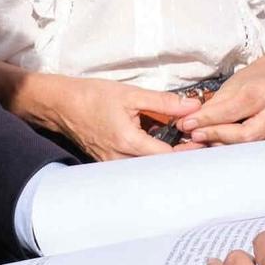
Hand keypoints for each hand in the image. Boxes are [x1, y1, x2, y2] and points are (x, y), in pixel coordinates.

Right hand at [34, 74, 201, 160]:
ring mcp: (113, 165)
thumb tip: (193, 106)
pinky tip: (160, 148)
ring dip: (166, 160)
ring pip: (148, 170)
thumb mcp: (130, 94)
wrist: (61, 105)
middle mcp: (120, 160)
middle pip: (160, 168)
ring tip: (182, 146)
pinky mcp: (109, 164)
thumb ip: (164, 102)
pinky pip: (136, 167)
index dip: (189, 151)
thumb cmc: (92, 96)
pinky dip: (151, 160)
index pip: (168, 157)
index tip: (202, 141)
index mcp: (128, 142)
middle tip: (197, 144)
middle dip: (181, 158)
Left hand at [175, 60, 264, 144]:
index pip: (232, 111)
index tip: (187, 124)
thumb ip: (212, 105)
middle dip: (215, 136)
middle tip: (194, 136)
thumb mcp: (231, 85)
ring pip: (249, 145)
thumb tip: (190, 123)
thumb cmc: (254, 80)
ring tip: (204, 140)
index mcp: (264, 92)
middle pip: (245, 135)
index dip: (207, 120)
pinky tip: (220, 143)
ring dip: (222, 144)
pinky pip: (255, 148)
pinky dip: (234, 147)